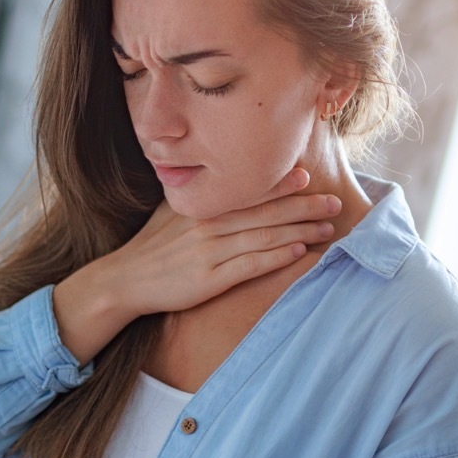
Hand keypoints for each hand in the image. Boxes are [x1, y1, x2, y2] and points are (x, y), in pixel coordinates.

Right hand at [53, 168, 340, 362]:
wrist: (124, 281)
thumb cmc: (150, 249)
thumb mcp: (169, 214)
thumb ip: (198, 200)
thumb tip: (221, 186)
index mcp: (200, 207)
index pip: (246, 192)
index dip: (279, 184)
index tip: (307, 177)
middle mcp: (207, 225)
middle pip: (264, 212)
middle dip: (303, 206)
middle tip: (333, 201)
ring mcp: (209, 252)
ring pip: (263, 236)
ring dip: (299, 230)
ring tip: (327, 227)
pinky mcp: (209, 279)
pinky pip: (250, 265)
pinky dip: (277, 256)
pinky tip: (299, 252)